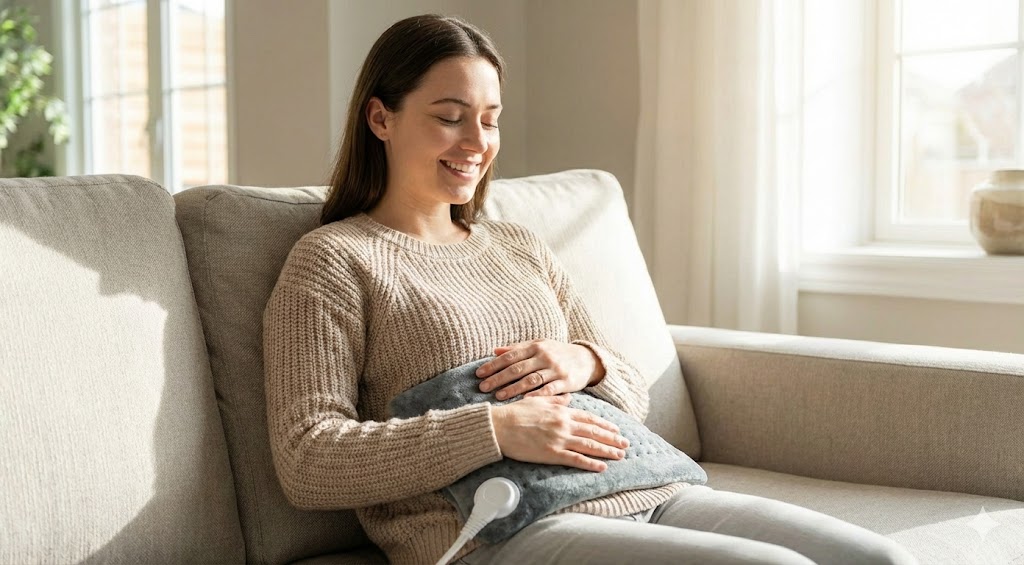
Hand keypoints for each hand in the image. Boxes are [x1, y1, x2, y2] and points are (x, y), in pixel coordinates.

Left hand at [476, 339, 604, 399]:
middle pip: (517, 368)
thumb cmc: (557, 353)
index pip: (510, 356)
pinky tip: (524, 402)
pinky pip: (549, 390)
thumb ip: (517, 348)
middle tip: (483, 387)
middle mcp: (544, 356)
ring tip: (498, 396)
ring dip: (513, 388)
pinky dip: (537, 395)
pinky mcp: (566, 382)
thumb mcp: (539, 345)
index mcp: (535, 347)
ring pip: (531, 380)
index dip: (493, 365)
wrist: (586, 359)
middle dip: (498, 378)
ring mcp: (555, 369)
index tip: (479, 374)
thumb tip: (494, 350)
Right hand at [491, 395, 628, 471]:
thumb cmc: (515, 413)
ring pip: (589, 445)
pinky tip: (602, 467)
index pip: (589, 418)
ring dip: (607, 451)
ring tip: (620, 455)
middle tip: (625, 444)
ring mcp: (559, 439)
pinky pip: (576, 459)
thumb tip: (568, 398)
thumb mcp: (537, 400)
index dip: (605, 425)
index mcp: (561, 411)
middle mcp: (564, 424)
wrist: (500, 426)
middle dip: (612, 439)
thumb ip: (555, 400)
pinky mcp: (552, 453)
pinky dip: (591, 463)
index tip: (616, 430)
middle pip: (594, 432)